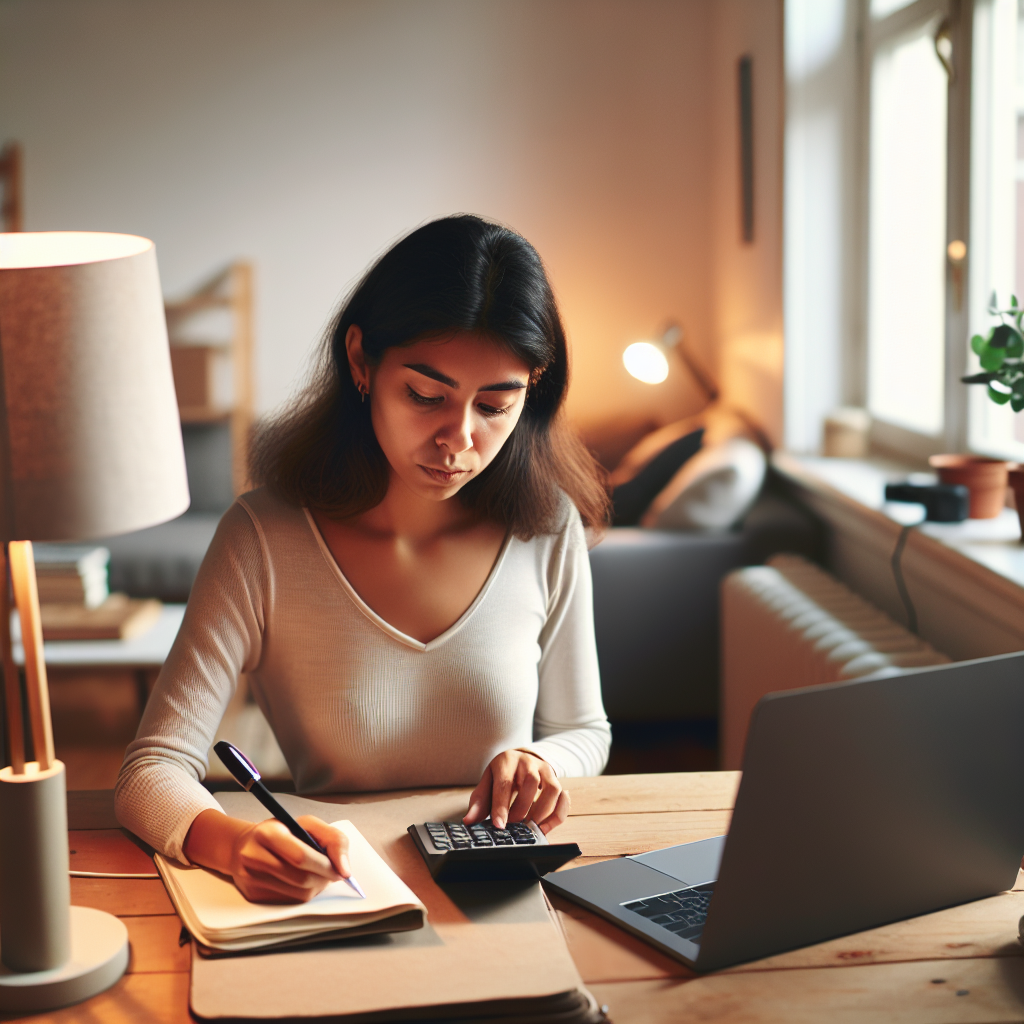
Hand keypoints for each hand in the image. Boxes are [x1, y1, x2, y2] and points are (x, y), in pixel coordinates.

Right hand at [184, 810, 350, 903]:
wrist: (244, 845)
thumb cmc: (282, 832)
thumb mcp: (306, 824)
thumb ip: (333, 839)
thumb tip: (345, 870)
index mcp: (267, 833)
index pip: (301, 857)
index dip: (326, 866)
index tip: (341, 870)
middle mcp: (254, 856)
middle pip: (301, 878)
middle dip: (324, 878)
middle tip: (333, 873)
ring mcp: (250, 878)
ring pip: (297, 894)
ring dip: (316, 887)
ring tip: (318, 875)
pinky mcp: (252, 894)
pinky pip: (288, 902)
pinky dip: (303, 894)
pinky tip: (302, 881)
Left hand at [463, 749, 569, 833]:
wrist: (520, 758)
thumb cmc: (502, 773)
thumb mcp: (487, 782)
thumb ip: (479, 802)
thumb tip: (469, 821)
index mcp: (506, 761)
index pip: (504, 783)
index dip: (501, 806)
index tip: (499, 825)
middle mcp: (528, 762)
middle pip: (530, 783)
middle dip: (522, 809)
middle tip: (513, 827)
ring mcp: (545, 770)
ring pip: (551, 789)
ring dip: (542, 813)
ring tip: (530, 829)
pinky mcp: (556, 780)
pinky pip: (563, 798)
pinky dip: (557, 815)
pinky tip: (545, 827)